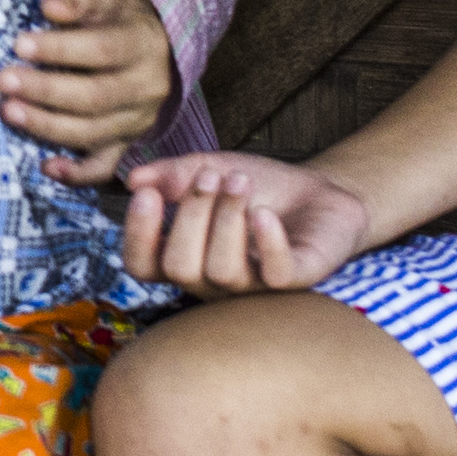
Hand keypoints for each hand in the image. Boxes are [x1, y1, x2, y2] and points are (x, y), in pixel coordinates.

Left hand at [0, 0, 179, 181]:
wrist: (144, 39)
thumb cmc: (111, 11)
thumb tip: (51, 7)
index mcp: (143, 44)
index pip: (101, 51)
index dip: (60, 50)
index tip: (19, 44)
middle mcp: (147, 87)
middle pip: (95, 96)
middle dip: (45, 91)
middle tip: (3, 81)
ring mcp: (137, 119)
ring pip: (94, 132)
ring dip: (47, 126)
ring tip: (8, 111)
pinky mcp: (123, 142)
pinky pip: (103, 165)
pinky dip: (76, 173)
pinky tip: (46, 166)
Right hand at [123, 150, 377, 291]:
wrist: (321, 192)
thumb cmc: (262, 187)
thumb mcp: (212, 168)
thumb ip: (172, 174)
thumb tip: (135, 179)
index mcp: (186, 256)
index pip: (143, 265)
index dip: (138, 235)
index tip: (147, 194)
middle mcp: (213, 280)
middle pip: (180, 269)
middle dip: (190, 216)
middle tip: (209, 177)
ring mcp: (253, 286)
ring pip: (222, 271)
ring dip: (227, 218)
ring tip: (241, 182)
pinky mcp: (294, 281)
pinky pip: (274, 275)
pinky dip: (267, 242)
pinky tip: (265, 213)